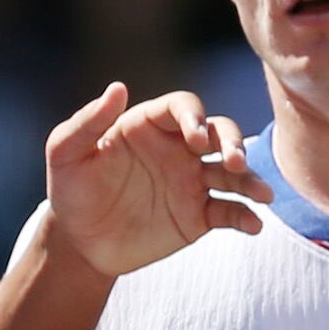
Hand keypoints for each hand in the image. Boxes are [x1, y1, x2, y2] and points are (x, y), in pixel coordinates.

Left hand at [44, 85, 271, 278]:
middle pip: (219, 133)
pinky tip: (254, 225)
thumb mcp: (65, 154)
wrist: (79, 241)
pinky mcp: (198, 215)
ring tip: (262, 195)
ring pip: (232, 172)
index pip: (183, 108)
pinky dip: (245, 217)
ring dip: (250, 179)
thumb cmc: (70, 190)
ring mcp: (192, 181)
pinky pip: (229, 211)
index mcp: (149, 125)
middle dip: (232, 143)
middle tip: (232, 162)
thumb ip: (87, 122)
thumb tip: (118, 88)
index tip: (194, 139)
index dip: (194, 117)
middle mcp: (178, 149)